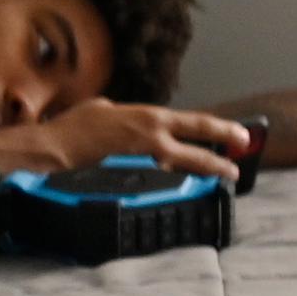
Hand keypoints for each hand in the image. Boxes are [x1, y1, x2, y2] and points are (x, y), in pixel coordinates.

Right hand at [21, 101, 252, 186]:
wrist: (55, 149)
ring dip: (202, 172)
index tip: (241, 135)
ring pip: (183, 167)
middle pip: (198, 149)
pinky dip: (172, 181)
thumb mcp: (105, 109)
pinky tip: (180, 185)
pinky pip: (159, 180)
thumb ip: (126, 116)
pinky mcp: (134, 176)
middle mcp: (154, 138)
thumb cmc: (75, 127)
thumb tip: (129, 121)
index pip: (195, 123)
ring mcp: (145, 159)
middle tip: (238, 165)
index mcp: (150, 118)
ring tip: (219, 177)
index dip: (222, 130)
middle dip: (222, 158)